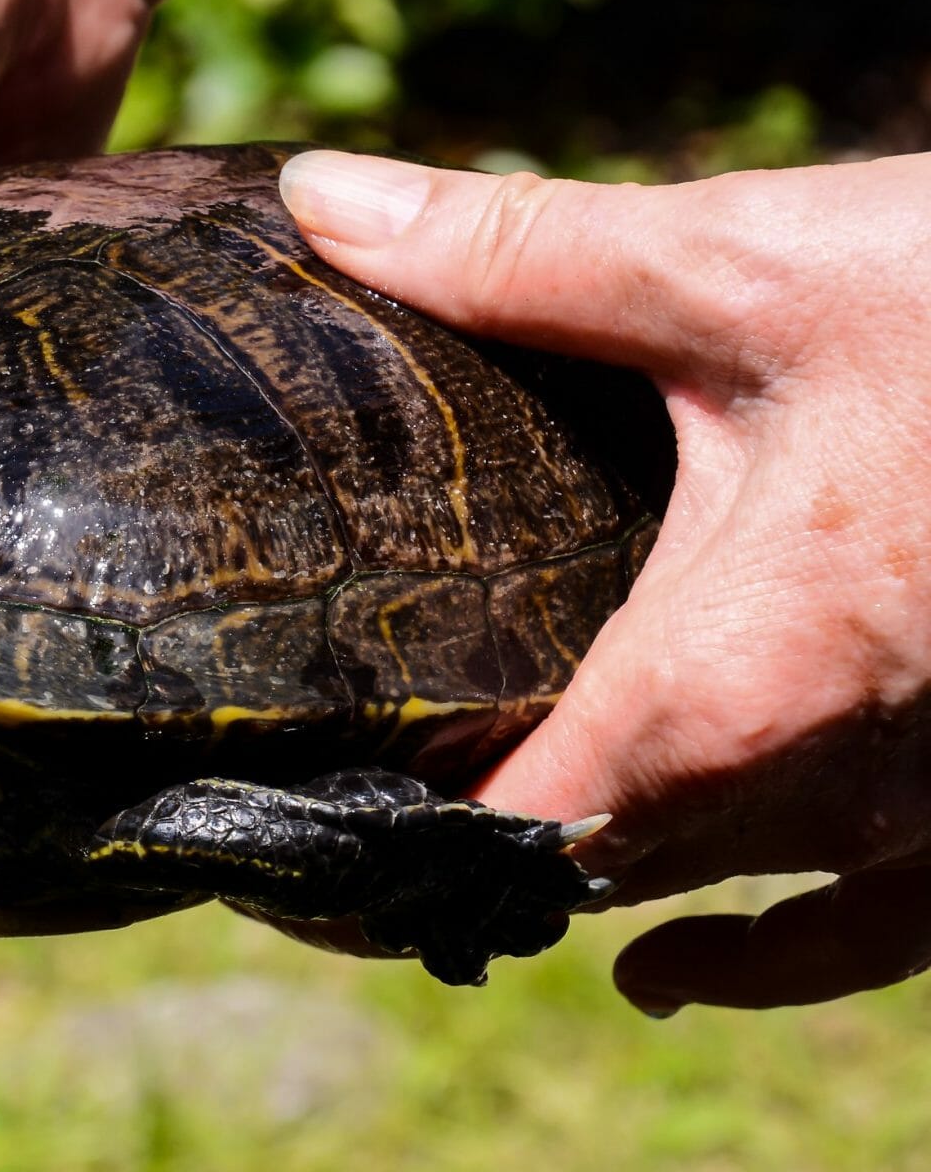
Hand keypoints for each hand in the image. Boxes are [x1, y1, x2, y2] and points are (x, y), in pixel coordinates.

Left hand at [278, 150, 930, 1013]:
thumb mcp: (751, 274)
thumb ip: (521, 257)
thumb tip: (324, 202)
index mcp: (723, 687)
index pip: (503, 829)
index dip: (387, 840)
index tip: (303, 820)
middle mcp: (824, 791)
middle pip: (589, 866)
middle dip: (476, 845)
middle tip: (373, 797)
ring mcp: (927, 824)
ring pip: (708, 903)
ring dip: (596, 878)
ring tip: (483, 871)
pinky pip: (867, 943)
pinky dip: (765, 958)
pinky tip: (679, 970)